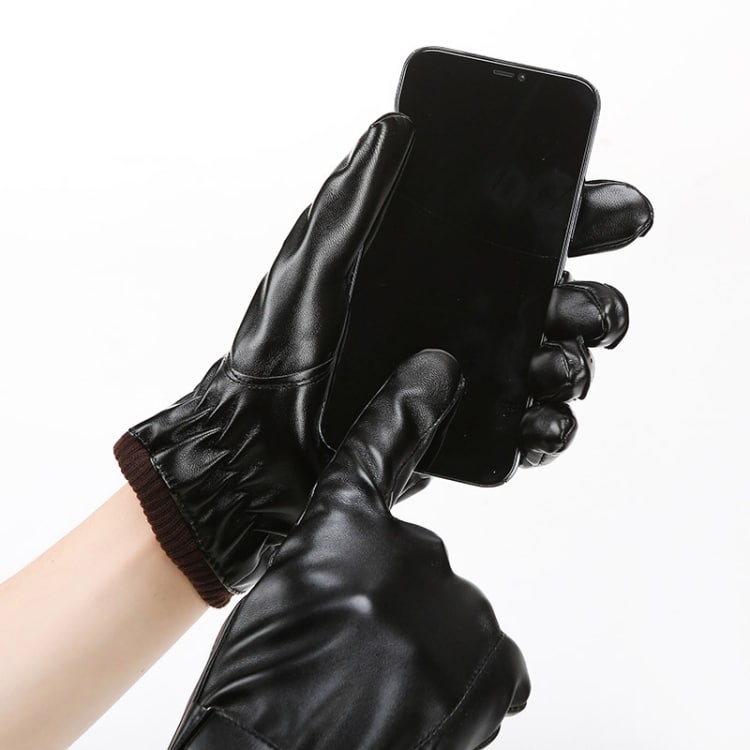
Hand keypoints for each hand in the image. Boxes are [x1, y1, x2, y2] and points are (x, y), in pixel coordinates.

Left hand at [114, 115, 651, 605]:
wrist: (263, 438)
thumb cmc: (279, 347)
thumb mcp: (313, 264)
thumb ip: (353, 201)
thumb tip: (391, 130)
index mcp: (443, 270)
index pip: (527, 235)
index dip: (580, 218)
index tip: (618, 213)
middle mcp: (467, 321)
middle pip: (562, 303)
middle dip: (591, 305)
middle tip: (578, 310)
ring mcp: (472, 377)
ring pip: (557, 364)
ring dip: (573, 363)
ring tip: (551, 365)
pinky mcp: (467, 433)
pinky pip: (530, 429)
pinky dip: (549, 427)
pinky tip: (538, 422)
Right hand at [168, 350, 529, 749]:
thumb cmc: (256, 697)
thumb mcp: (280, 604)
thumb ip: (334, 568)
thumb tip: (373, 581)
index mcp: (339, 530)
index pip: (375, 449)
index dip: (406, 404)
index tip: (435, 369)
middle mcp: (405, 553)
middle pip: (417, 564)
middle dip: (393, 606)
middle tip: (351, 658)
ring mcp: (453, 609)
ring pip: (454, 617)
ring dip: (425, 652)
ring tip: (375, 695)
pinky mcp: (492, 664)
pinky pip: (496, 662)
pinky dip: (468, 686)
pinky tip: (422, 711)